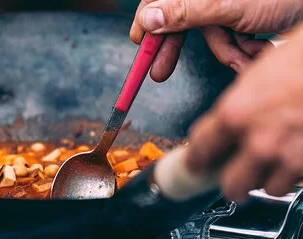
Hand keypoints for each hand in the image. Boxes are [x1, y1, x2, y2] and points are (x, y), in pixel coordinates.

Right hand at [129, 0, 302, 81]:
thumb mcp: (228, 6)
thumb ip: (184, 12)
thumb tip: (148, 19)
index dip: (147, 21)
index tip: (140, 44)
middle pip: (179, 18)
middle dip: (180, 48)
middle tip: (159, 73)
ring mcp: (226, 1)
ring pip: (208, 33)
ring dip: (227, 51)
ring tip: (247, 57)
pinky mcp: (241, 13)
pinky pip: (228, 36)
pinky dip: (241, 49)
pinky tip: (256, 50)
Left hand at [185, 24, 302, 202]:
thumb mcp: (260, 70)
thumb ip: (240, 102)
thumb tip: (230, 117)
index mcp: (235, 115)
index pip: (199, 152)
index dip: (196, 160)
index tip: (195, 164)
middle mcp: (260, 143)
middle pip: (232, 186)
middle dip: (232, 182)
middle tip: (237, 173)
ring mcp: (290, 158)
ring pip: (270, 188)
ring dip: (270, 177)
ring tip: (275, 160)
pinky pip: (299, 181)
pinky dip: (297, 172)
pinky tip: (298, 154)